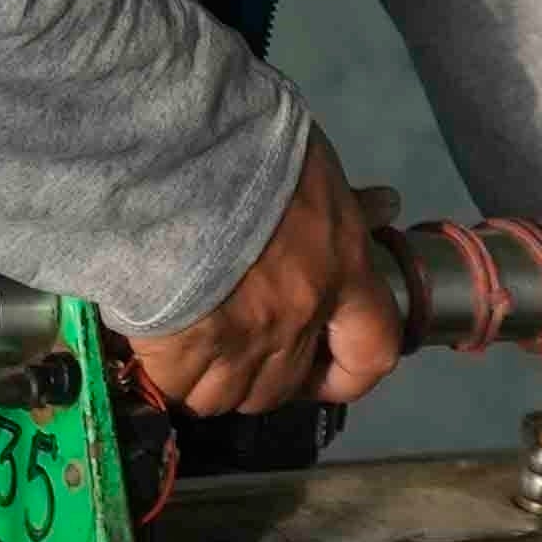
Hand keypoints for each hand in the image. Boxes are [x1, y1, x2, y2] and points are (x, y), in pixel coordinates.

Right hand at [117, 131, 405, 420]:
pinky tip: (155, 346)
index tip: (326, 371)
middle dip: (264, 377)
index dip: (349, 373)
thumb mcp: (313, 162)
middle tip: (238, 346)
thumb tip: (385, 204)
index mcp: (342, 269)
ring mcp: (241, 338)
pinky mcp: (182, 348)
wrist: (175, 154)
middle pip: (285, 385)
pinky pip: (178, 388)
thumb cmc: (249, 145)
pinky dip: (168, 375)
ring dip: (213, 381)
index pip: (372, 350)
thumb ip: (344, 198)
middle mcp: (298, 315)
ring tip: (191, 347)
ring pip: (230, 396)